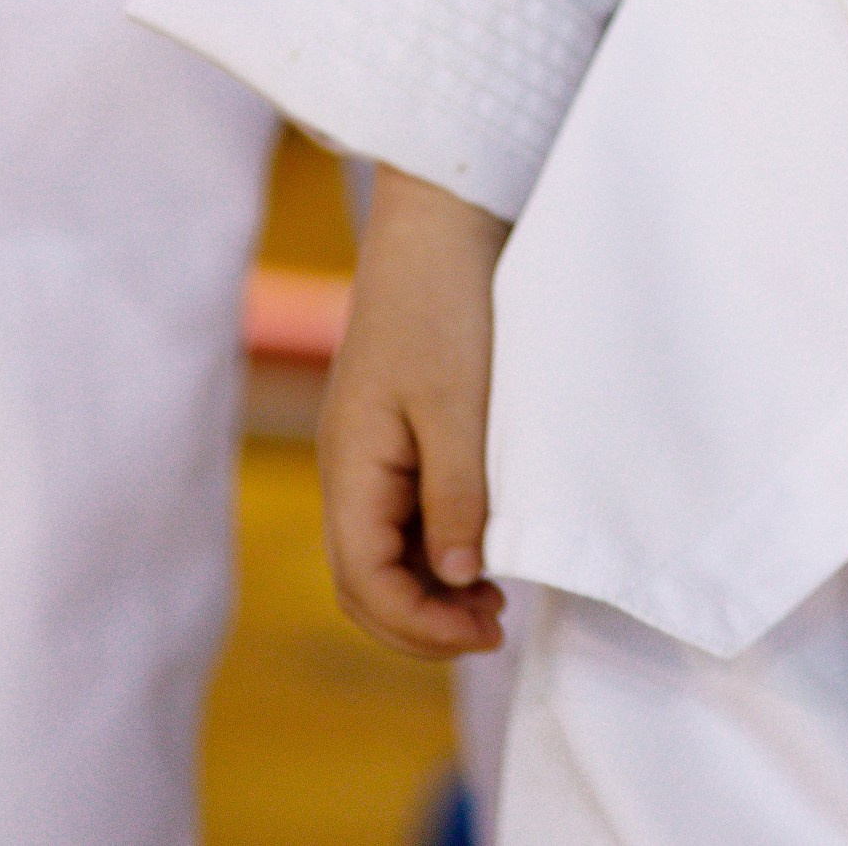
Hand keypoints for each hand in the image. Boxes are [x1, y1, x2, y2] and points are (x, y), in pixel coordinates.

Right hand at [320, 165, 510, 658]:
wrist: (441, 216)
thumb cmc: (444, 301)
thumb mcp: (457, 404)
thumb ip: (454, 496)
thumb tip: (453, 581)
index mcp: (351, 463)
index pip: (364, 579)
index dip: (419, 625)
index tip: (487, 631)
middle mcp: (350, 465)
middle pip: (366, 578)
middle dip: (422, 620)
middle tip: (495, 627)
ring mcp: (371, 448)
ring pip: (386, 550)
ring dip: (432, 586)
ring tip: (496, 599)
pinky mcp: (398, 428)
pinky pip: (406, 512)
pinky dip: (439, 544)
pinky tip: (485, 545)